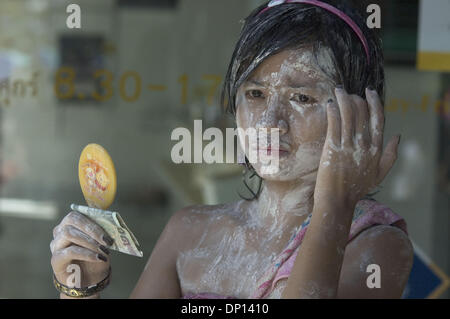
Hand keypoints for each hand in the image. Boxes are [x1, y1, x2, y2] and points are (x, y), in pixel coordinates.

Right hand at [50, 211, 113, 290]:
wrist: (90, 280)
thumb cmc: (96, 257)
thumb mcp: (102, 243)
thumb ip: (102, 231)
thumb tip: (109, 223)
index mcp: (71, 224)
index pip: (77, 214)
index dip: (92, 220)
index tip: (106, 229)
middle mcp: (60, 231)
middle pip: (71, 220)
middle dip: (91, 229)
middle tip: (106, 240)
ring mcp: (56, 244)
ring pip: (68, 233)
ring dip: (89, 241)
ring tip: (103, 250)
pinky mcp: (55, 259)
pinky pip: (69, 251)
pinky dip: (87, 253)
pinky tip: (98, 258)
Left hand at [314, 87, 399, 209]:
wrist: (337, 201)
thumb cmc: (356, 189)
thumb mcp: (380, 174)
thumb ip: (391, 155)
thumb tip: (398, 136)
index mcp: (376, 149)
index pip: (378, 119)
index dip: (373, 102)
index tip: (368, 91)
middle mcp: (364, 145)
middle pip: (361, 113)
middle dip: (355, 98)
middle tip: (347, 93)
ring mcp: (348, 146)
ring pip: (347, 114)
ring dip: (342, 99)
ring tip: (337, 91)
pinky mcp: (332, 148)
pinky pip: (334, 124)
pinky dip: (333, 111)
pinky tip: (330, 104)